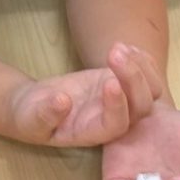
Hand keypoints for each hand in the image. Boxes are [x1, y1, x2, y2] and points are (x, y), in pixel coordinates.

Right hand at [5, 43, 157, 146]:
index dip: (118, 105)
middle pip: (140, 106)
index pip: (117, 124)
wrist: (35, 106)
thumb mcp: (31, 118)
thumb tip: (62, 101)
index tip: (109, 81)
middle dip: (132, 78)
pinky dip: (141, 60)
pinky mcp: (118, 82)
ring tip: (117, 47)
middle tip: (113, 53)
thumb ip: (46, 114)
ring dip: (139, 67)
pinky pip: (143, 75)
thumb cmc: (31, 117)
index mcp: (93, 133)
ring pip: (149, 90)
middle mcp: (112, 119)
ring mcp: (120, 101)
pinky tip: (126, 46)